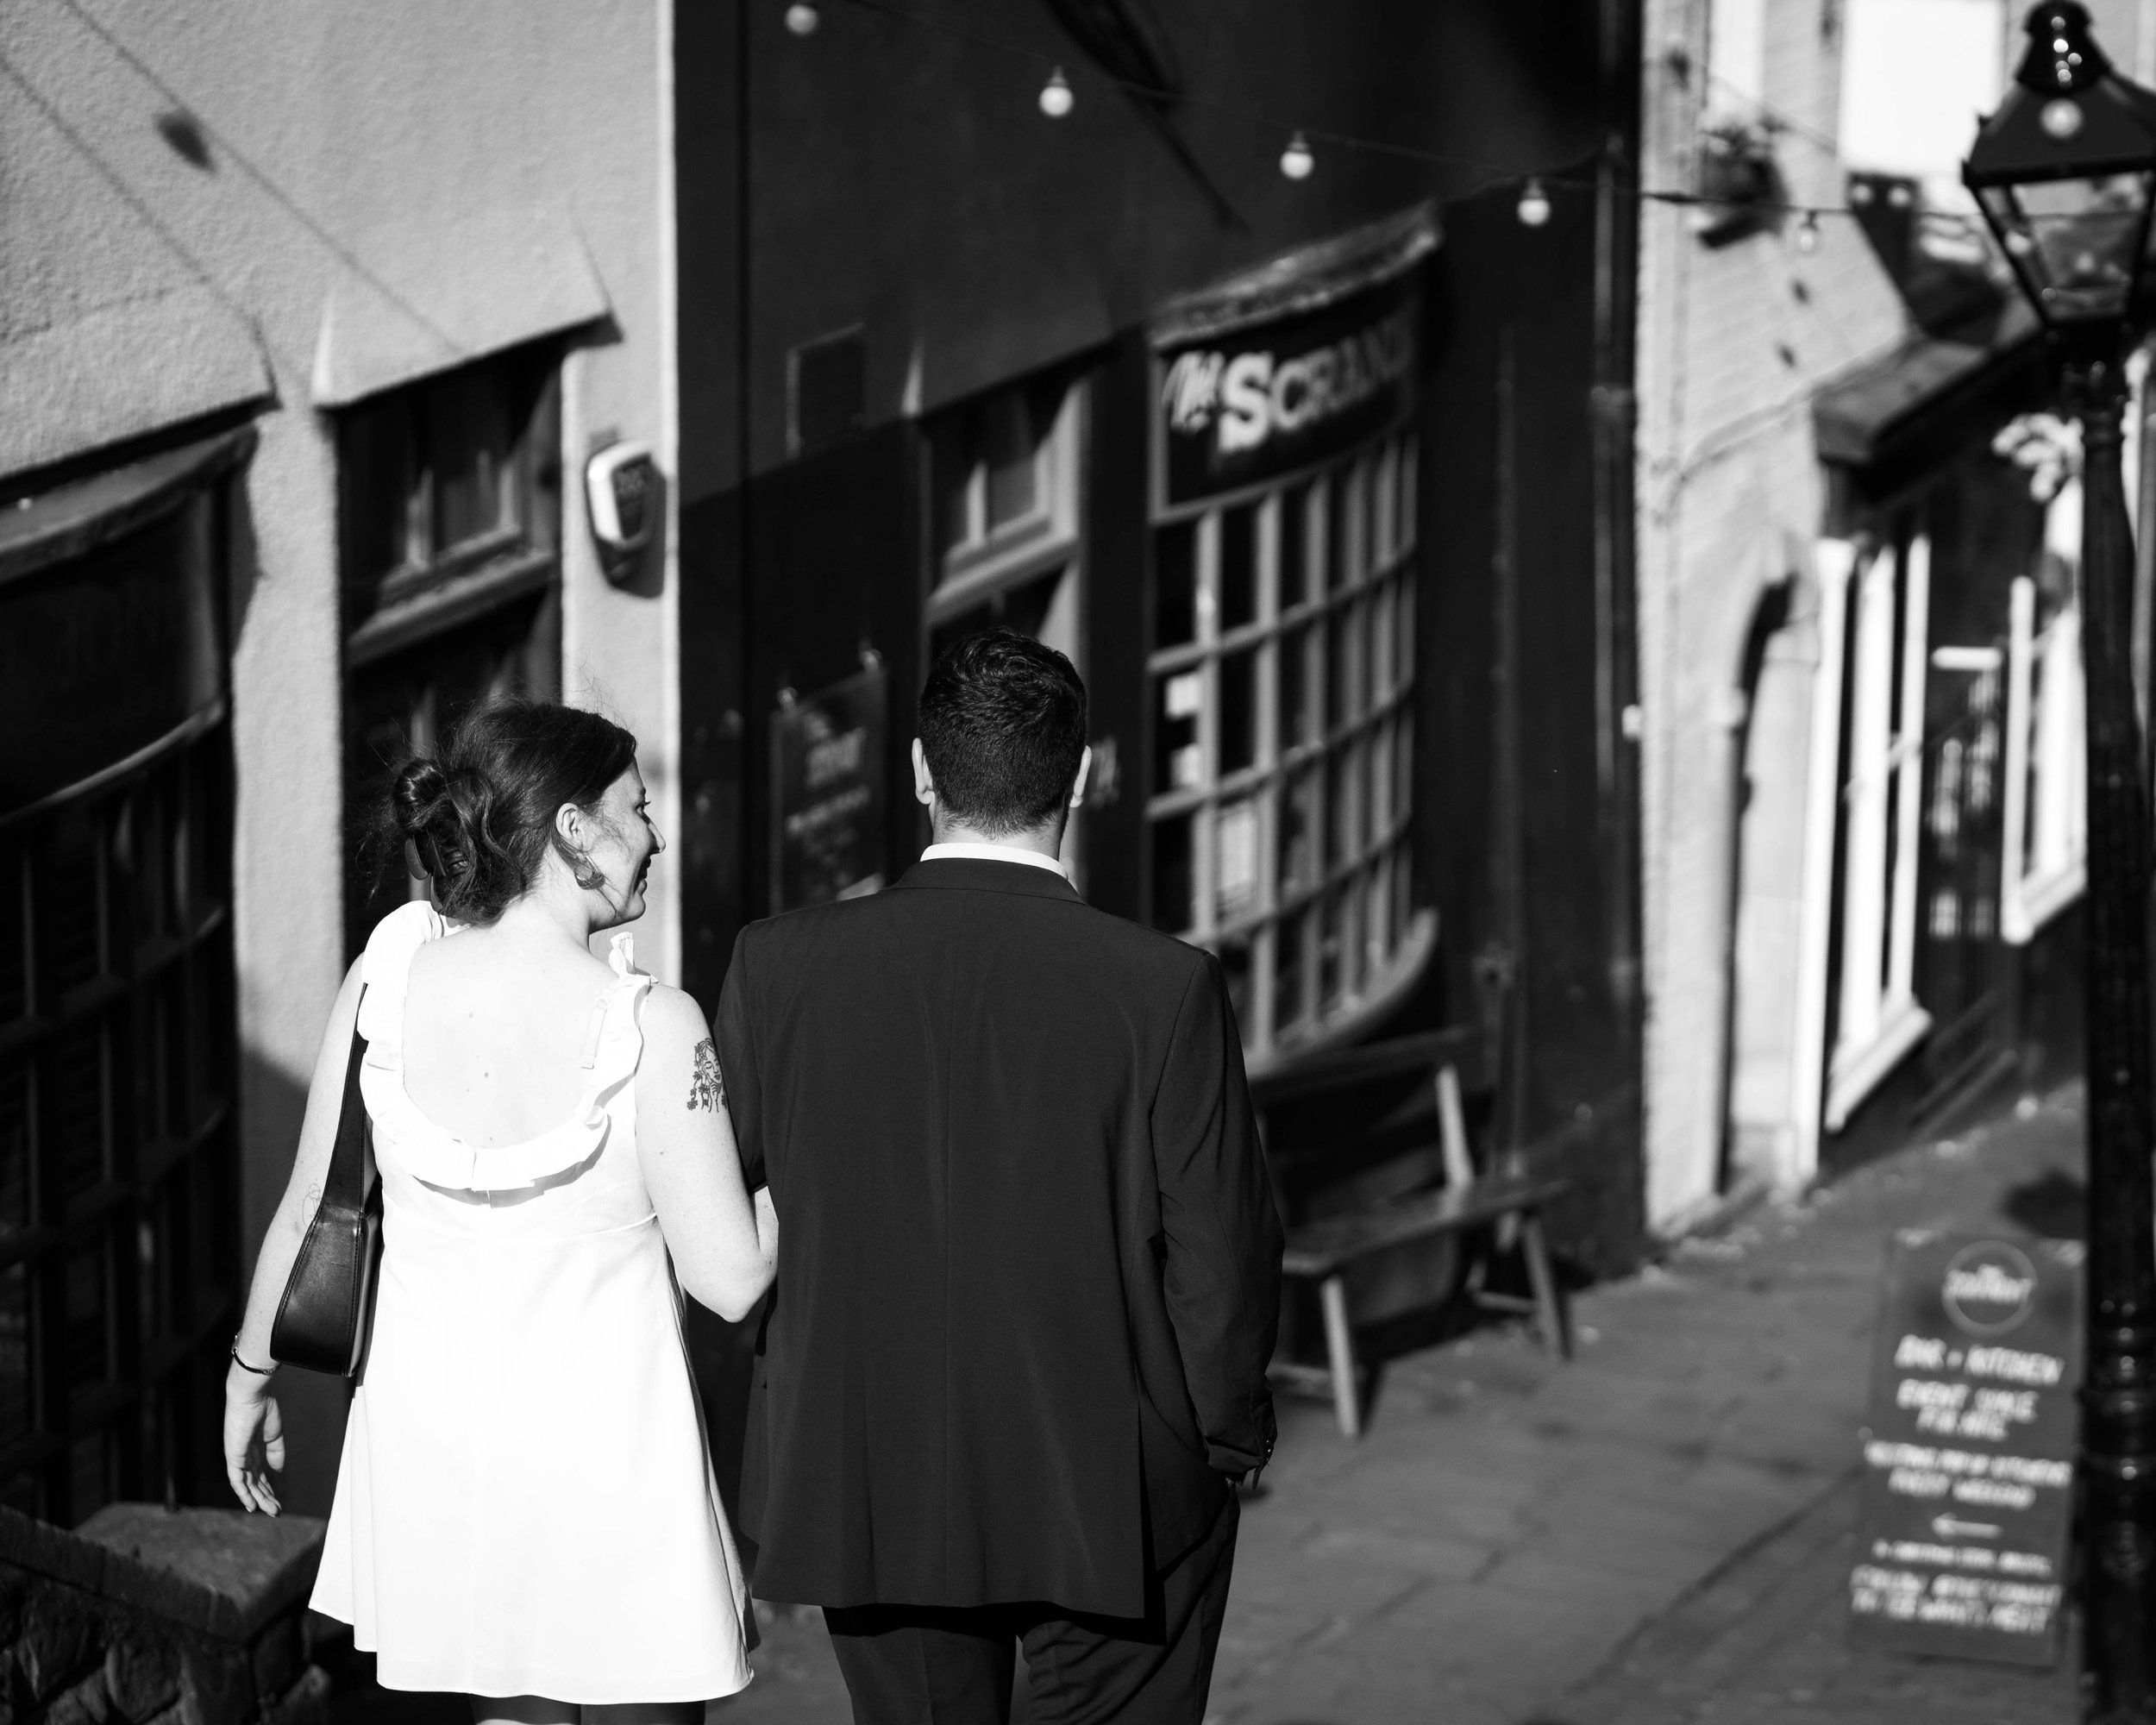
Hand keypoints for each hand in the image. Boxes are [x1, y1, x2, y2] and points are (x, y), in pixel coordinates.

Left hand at [223, 1371, 284, 1515]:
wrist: (252, 1396)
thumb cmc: (264, 1409)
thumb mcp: (275, 1435)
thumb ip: (276, 1453)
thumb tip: (278, 1471)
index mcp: (253, 1449)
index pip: (260, 1474)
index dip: (268, 1488)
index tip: (276, 1501)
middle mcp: (243, 1456)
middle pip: (255, 1482)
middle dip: (266, 1497)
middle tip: (276, 1511)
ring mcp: (237, 1458)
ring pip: (248, 1485)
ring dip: (259, 1498)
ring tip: (271, 1511)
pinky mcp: (233, 1457)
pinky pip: (237, 1480)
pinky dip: (244, 1493)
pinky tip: (251, 1504)